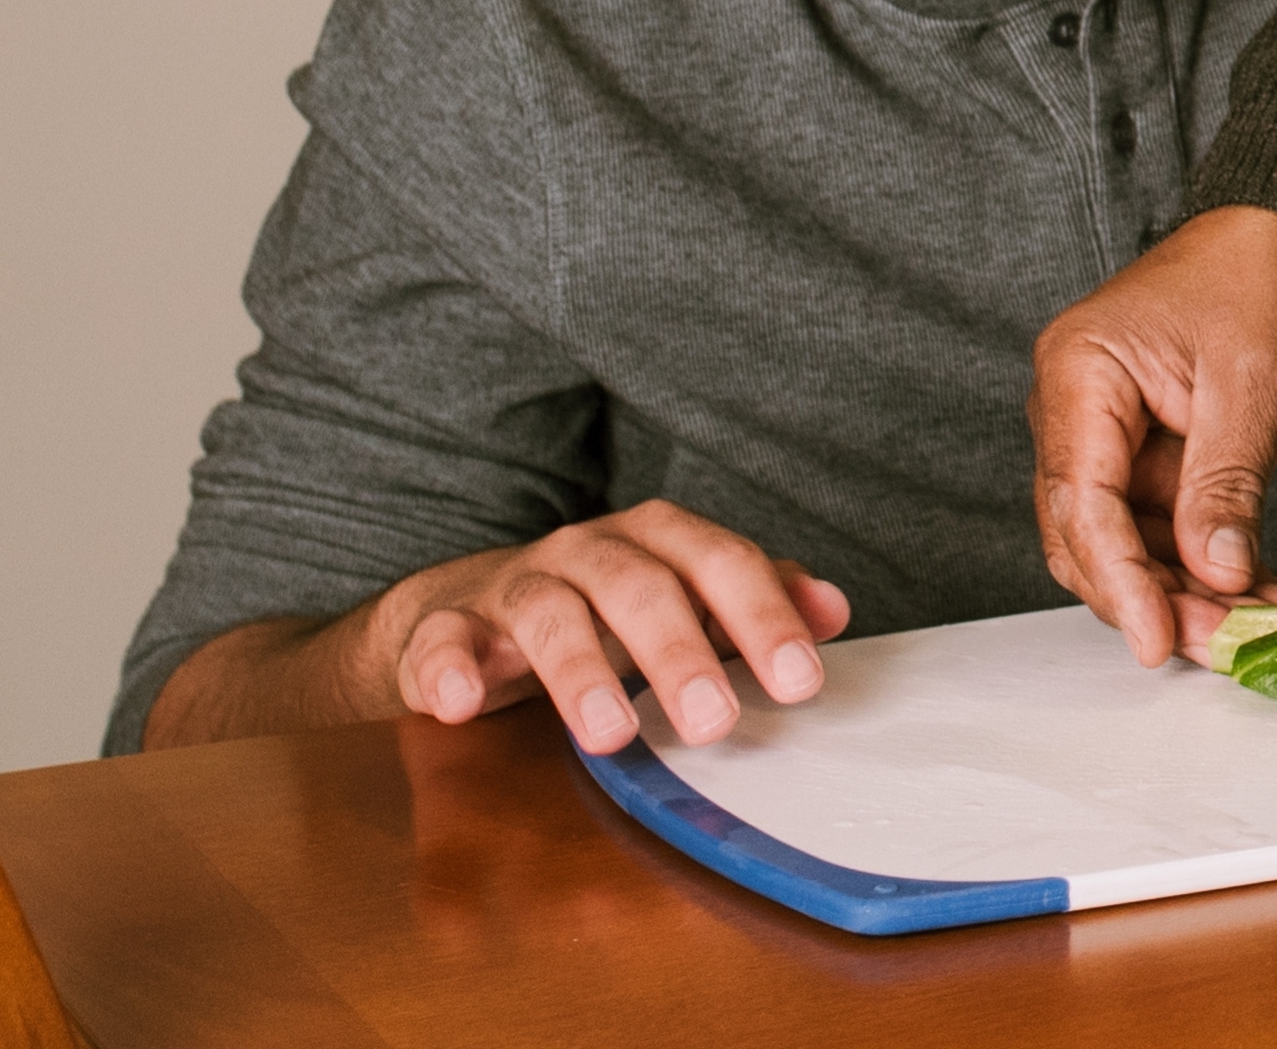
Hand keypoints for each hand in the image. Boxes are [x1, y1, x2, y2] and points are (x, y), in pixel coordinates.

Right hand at [172, 502, 845, 755]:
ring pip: (548, 613)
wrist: (468, 610)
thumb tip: (834, 612)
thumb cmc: (602, 613)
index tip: (799, 683)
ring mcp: (515, 587)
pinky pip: (443, 642)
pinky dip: (448, 670)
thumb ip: (756, 607)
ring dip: (580, 671)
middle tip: (713, 721)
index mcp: (657, 542)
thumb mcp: (685, 604)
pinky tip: (461, 705)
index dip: (762, 619)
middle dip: (679, 653)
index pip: (721, 565)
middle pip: (639, 587)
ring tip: (611, 734)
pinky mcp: (446, 628)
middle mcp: (588, 552)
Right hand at [1029, 203, 1276, 666]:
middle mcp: (1081, 410)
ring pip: (1130, 546)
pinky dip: (1210, 570)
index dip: (1118, 578)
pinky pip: (1170, 532)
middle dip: (1150, 598)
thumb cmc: (1267, 276)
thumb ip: (1225, 483)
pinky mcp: (1157, 459)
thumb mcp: (1252, 382)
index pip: (1080, 499)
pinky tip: (1257, 601)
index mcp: (1081, 372)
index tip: (1157, 636)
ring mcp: (1116, 438)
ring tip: (1247, 630)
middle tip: (1214, 644)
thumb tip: (1213, 573)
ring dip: (1184, 595)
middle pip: (1090, 535)